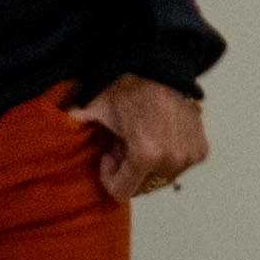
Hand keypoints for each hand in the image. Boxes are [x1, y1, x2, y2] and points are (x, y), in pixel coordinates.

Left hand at [78, 75, 209, 202]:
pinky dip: (166, 157)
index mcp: (146, 155)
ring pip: (160, 178)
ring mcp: (188, 156)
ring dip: (147, 165)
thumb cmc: (130, 86)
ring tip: (139, 138)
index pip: (123, 192)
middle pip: (142, 187)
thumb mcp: (97, 107)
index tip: (108, 156)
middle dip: (128, 170)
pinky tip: (158, 135)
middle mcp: (172, 160)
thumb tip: (59, 122)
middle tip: (122, 144)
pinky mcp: (200, 150)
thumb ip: (76, 120)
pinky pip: (178, 166)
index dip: (109, 176)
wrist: (163, 66)